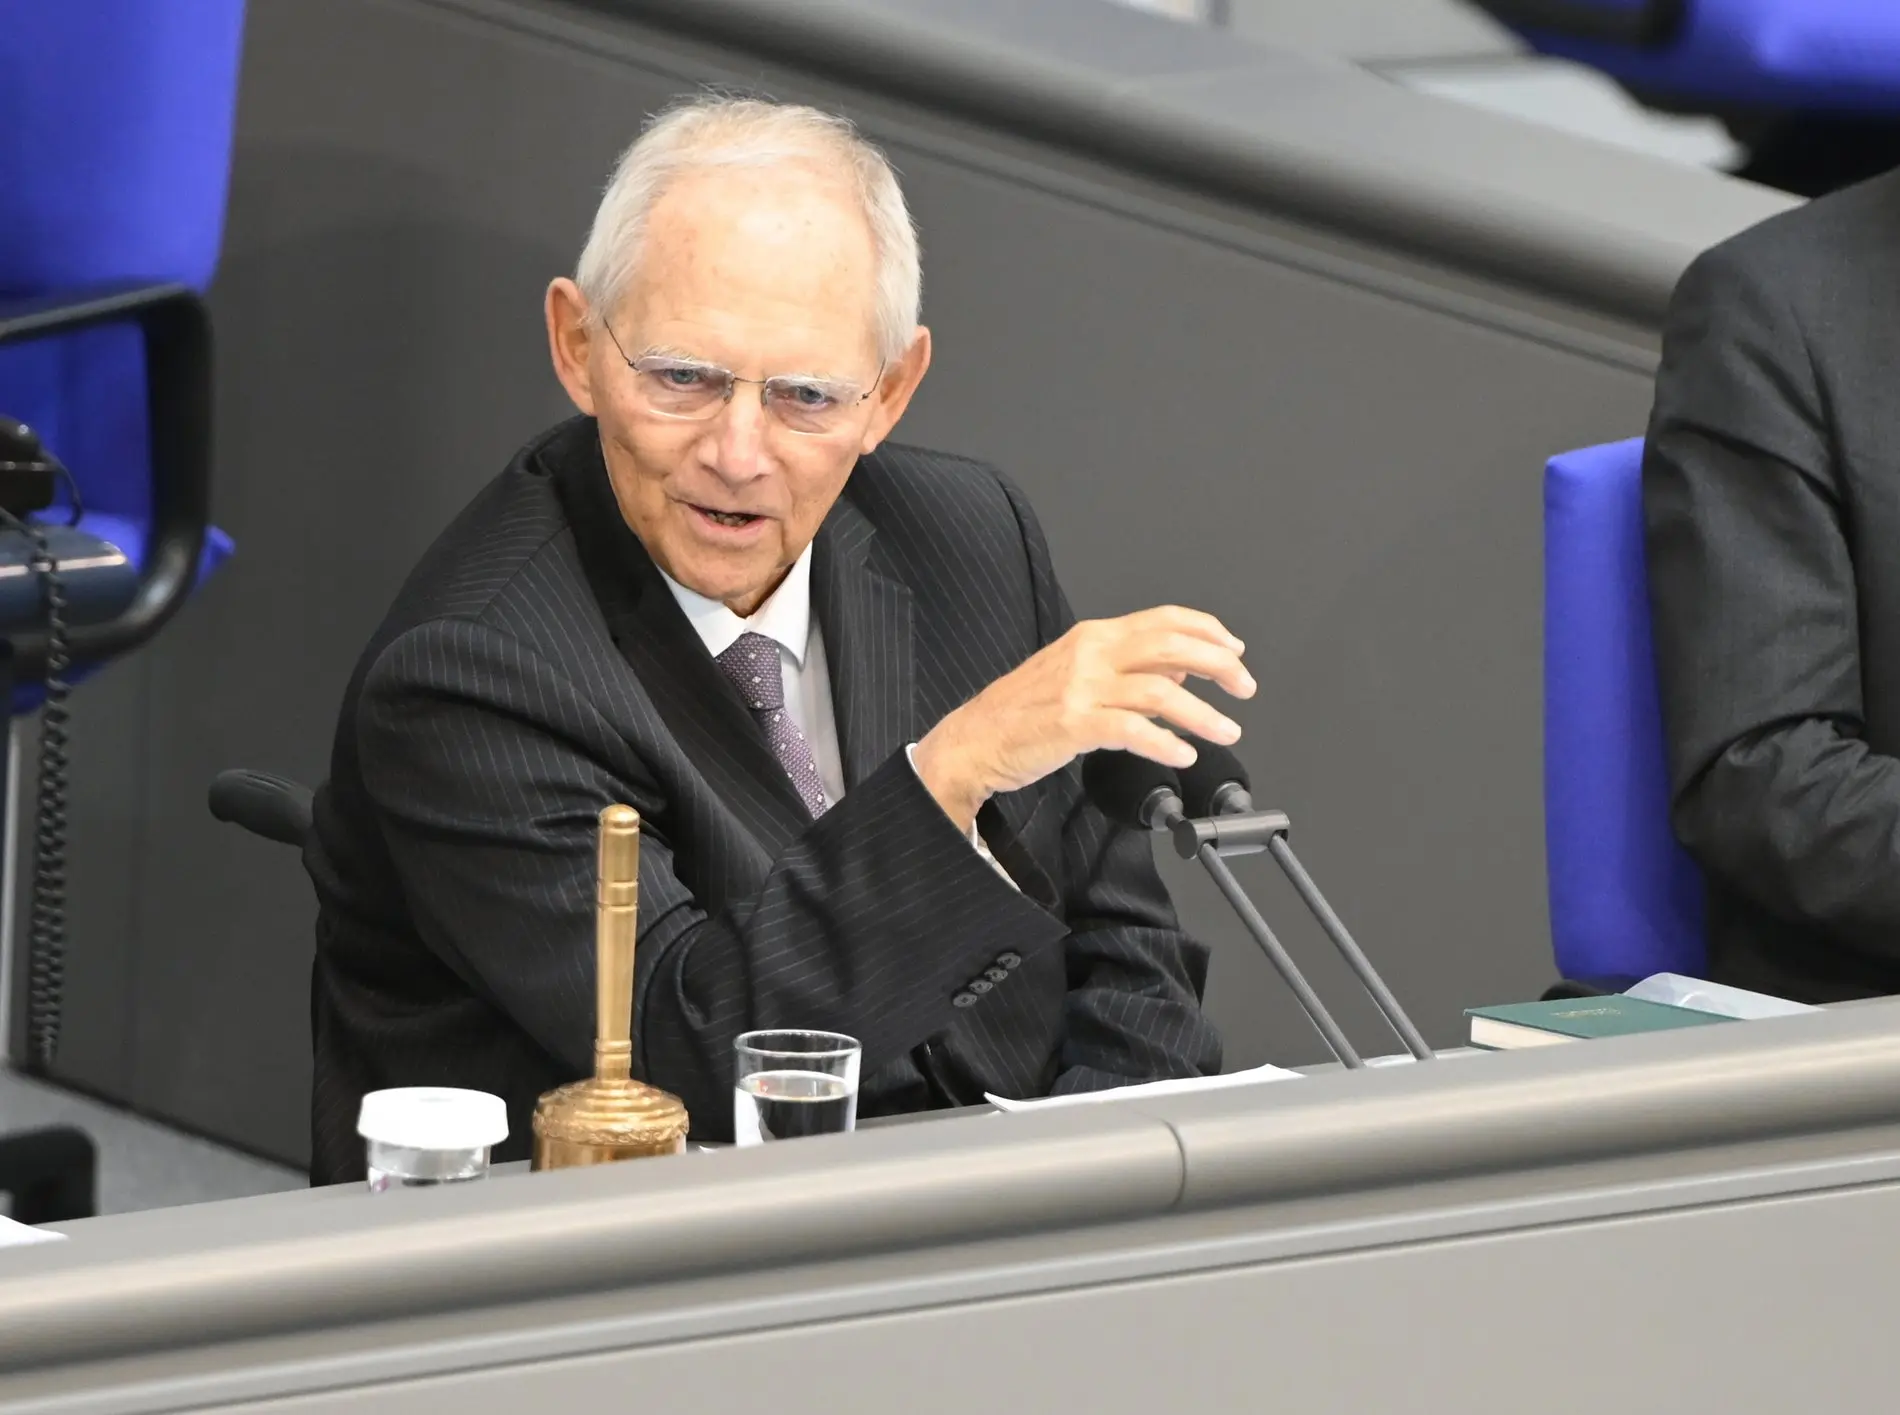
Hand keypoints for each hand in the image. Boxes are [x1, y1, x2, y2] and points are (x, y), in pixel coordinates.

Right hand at [912, 606, 1255, 831]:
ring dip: (1203, 712)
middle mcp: (1090, 654)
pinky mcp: (1073, 723)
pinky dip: (1166, 743)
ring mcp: (1081, 687)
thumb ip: (1126, 668)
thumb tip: (1178, 670)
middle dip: (1219, 665)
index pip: (1165, 619)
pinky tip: (1182, 754)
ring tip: (1227, 730)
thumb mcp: (1076, 674)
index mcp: (1093, 636)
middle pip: (1171, 646)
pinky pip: (1133, 730)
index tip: (1235, 650)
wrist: (975, 739)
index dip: (1208, 631)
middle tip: (1244, 686)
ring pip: (1160, 690)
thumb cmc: (1022, 711)